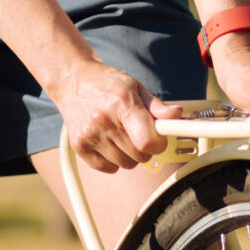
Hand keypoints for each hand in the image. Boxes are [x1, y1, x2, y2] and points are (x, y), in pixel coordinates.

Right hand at [48, 52, 163, 170]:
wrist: (72, 80)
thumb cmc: (107, 83)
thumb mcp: (135, 86)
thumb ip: (157, 106)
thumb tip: (176, 115)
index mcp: (121, 103)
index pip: (147, 141)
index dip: (159, 144)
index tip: (159, 138)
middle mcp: (103, 121)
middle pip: (139, 155)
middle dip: (146, 148)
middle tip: (140, 133)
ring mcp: (89, 135)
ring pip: (126, 164)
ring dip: (130, 155)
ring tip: (123, 135)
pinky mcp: (79, 147)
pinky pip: (109, 169)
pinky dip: (114, 160)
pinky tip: (110, 142)